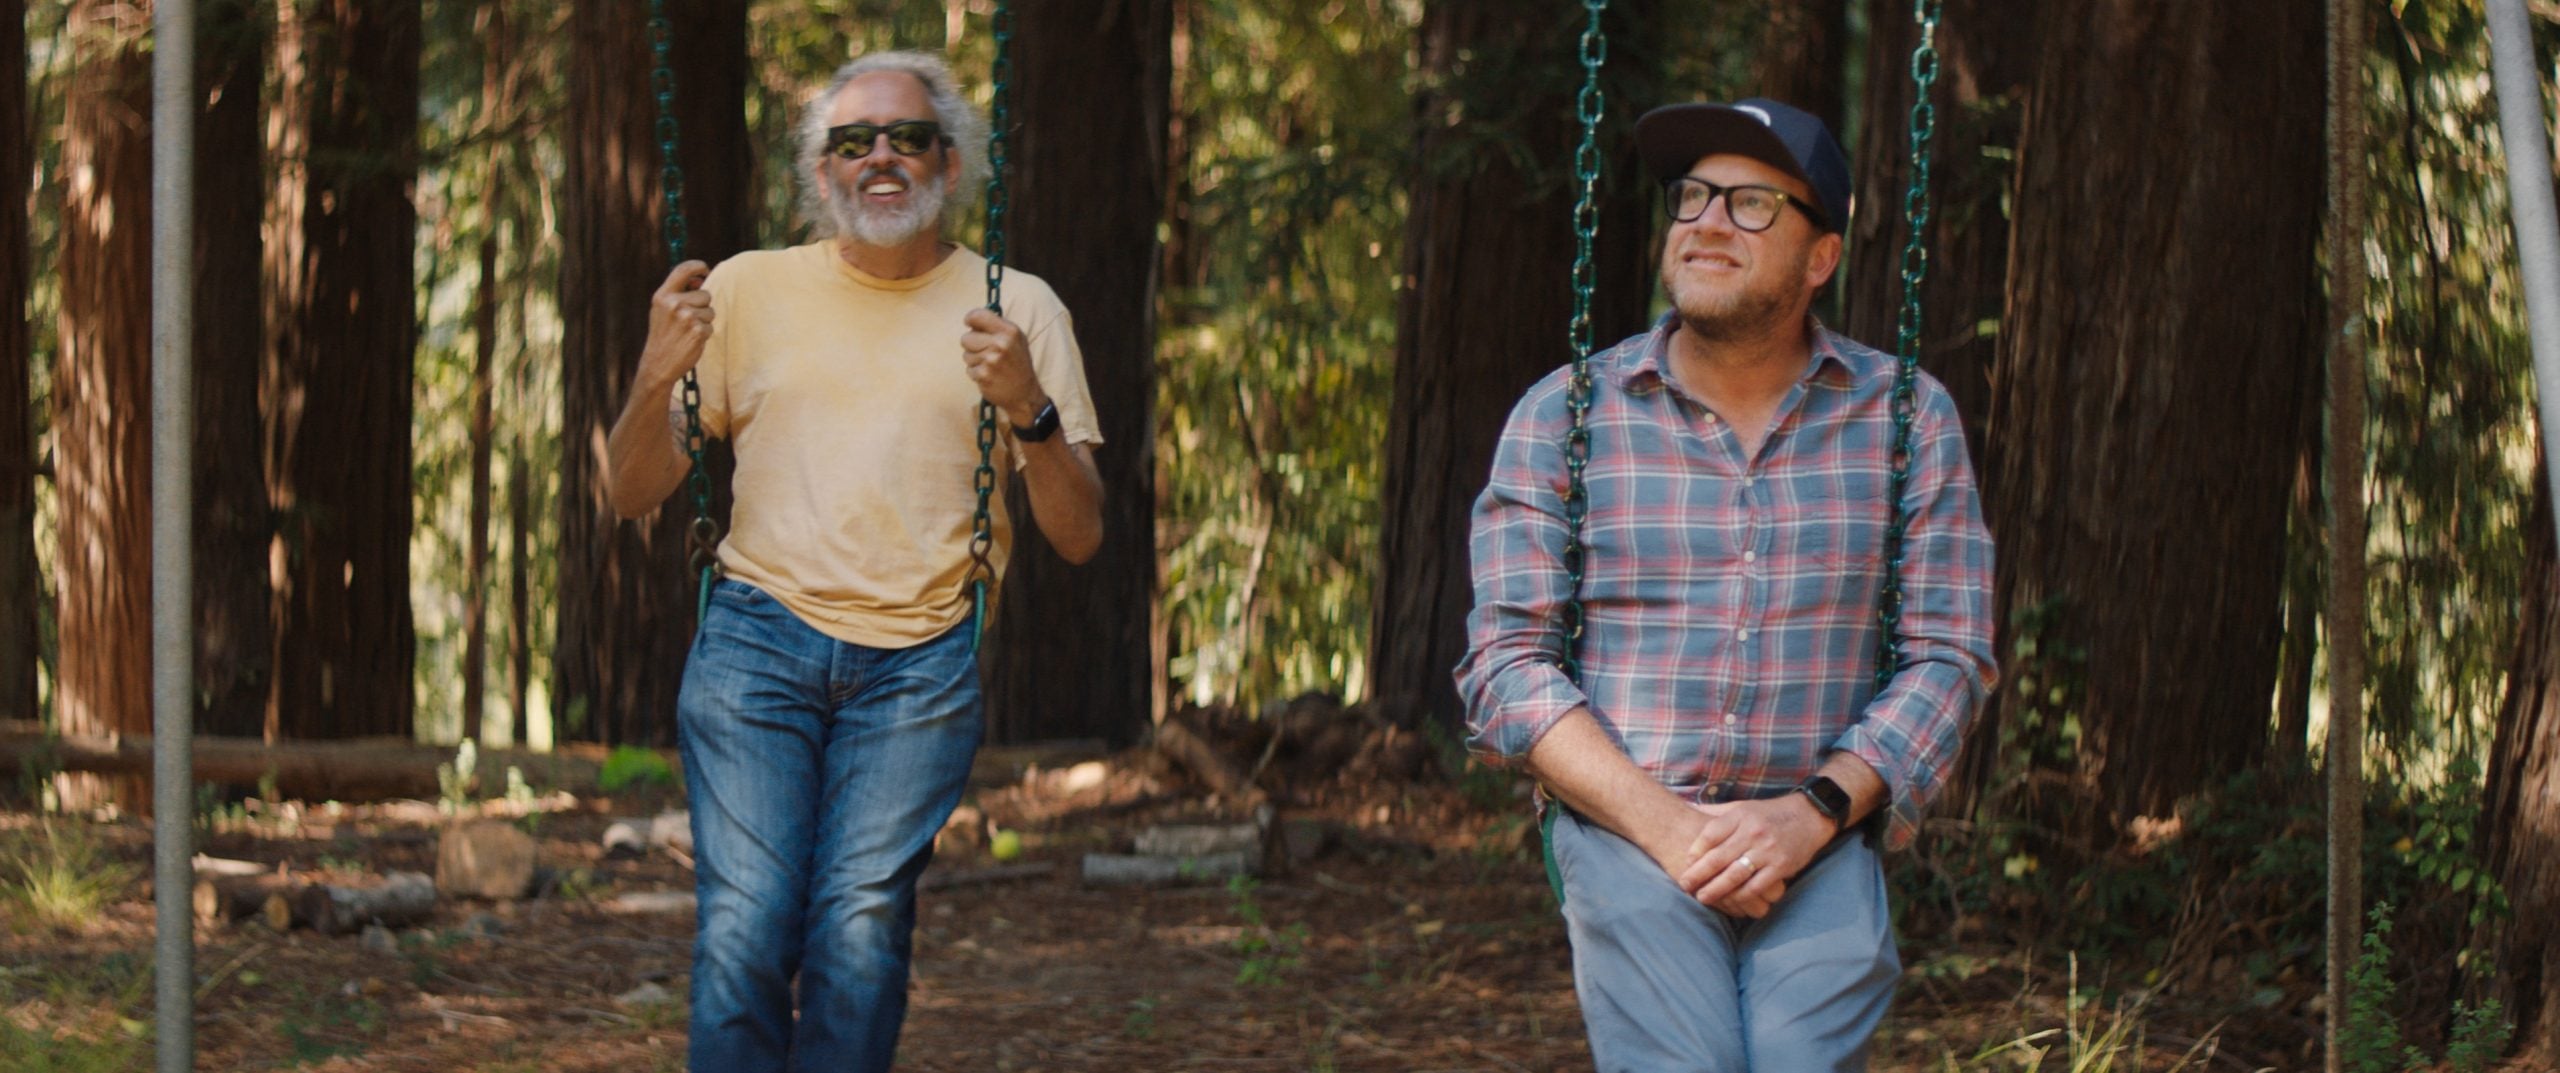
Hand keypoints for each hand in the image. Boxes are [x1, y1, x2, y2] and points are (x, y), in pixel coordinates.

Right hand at [640, 261, 713, 388]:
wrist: (658, 363)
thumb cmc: (663, 334)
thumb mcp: (662, 310)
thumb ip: (679, 293)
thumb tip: (700, 280)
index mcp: (663, 295)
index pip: (684, 269)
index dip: (698, 266)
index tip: (704, 271)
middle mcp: (674, 303)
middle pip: (705, 294)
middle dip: (702, 306)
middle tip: (686, 320)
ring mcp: (686, 317)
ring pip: (710, 311)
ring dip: (704, 321)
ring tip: (687, 331)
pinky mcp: (698, 331)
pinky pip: (711, 326)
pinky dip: (704, 334)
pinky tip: (690, 340)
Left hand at [960, 307, 1046, 425]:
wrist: (1025, 394)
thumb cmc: (1018, 364)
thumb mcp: (1016, 339)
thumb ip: (997, 326)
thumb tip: (973, 318)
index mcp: (1009, 331)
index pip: (977, 316)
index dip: (970, 319)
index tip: (970, 324)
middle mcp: (1000, 343)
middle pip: (966, 337)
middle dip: (972, 345)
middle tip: (986, 352)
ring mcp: (991, 360)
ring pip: (966, 354)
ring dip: (975, 360)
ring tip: (990, 366)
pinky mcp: (983, 375)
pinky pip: (969, 369)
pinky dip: (976, 373)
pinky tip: (989, 375)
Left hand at [1673, 795, 1835, 918]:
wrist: (1810, 816)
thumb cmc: (1769, 814)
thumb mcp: (1742, 807)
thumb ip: (1715, 813)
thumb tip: (1686, 807)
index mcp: (1740, 816)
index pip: (1710, 834)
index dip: (1695, 851)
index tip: (1685, 863)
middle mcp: (1752, 832)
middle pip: (1718, 857)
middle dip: (1698, 875)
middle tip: (1685, 886)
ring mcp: (1767, 850)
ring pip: (1735, 875)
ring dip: (1716, 890)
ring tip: (1702, 898)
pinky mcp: (1781, 866)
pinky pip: (1757, 886)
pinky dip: (1742, 897)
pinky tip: (1731, 902)